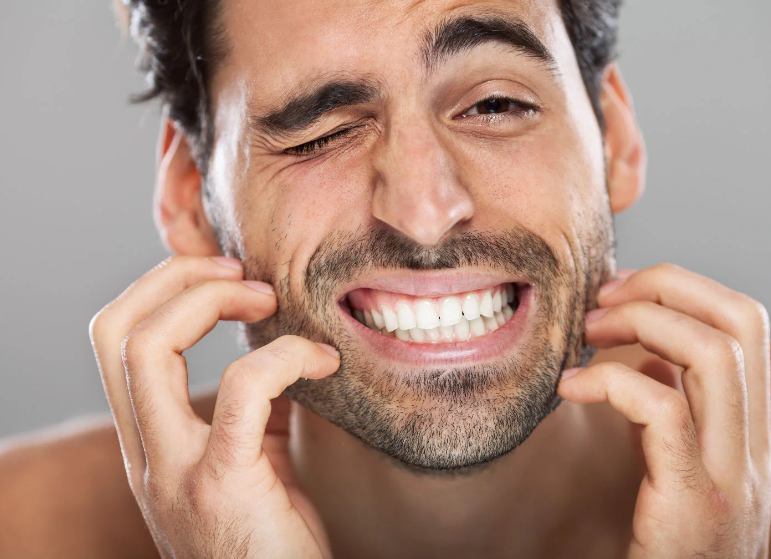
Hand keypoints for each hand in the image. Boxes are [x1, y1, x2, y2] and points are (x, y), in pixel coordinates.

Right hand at [89, 256, 339, 558]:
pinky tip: (324, 363)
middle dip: (179, 279)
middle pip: (116, 332)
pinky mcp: (222, 486)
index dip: (162, 288)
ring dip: (214, 300)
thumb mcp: (252, 459)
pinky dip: (285, 356)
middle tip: (246, 276)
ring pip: (147, 349)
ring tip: (270, 300)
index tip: (226, 277)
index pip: (114, 340)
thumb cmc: (274, 538)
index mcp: (149, 443)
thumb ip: (256, 404)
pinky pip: (243, 388)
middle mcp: (144, 456)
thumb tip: (286, 339)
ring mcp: (173, 473)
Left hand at [558, 264, 770, 557]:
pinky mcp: (696, 503)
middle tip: (601, 298)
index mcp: (754, 429)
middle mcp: (761, 447)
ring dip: (641, 322)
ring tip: (586, 331)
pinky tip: (570, 387)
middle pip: (742, 323)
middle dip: (666, 287)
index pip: (748, 325)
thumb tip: (648, 356)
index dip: (685, 288)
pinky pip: (665, 412)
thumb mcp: (674, 465)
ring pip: (715, 355)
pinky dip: (610, 383)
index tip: (622, 289)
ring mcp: (736, 476)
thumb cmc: (662, 541)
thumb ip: (674, 410)